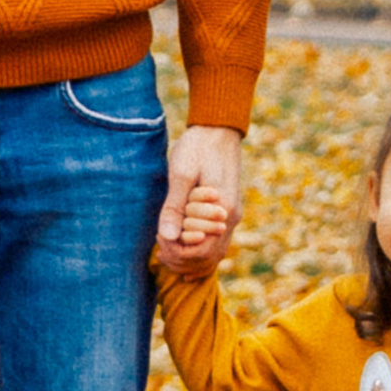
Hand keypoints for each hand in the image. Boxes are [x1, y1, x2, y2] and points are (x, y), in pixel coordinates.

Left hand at [156, 126, 242, 275]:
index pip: (201, 250)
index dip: (178, 252)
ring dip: (192, 261)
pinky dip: (203, 254)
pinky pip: (218, 243)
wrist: (217, 130)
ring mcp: (231, 216)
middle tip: (159, 253)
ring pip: (216, 254)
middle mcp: (231, 217)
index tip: (159, 241)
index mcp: (222, 209)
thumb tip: (167, 236)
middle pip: (209, 257)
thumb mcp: (181, 174)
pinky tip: (186, 258)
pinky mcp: (227, 212)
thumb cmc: (197, 148)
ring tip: (167, 257)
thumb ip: (175, 207)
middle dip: (183, 260)